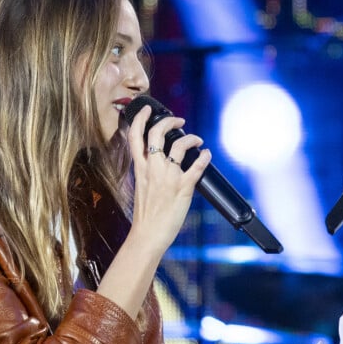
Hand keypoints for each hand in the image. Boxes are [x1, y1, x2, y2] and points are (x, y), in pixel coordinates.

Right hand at [127, 105, 210, 253]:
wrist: (147, 234)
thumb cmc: (145, 214)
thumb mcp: (140, 187)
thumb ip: (146, 171)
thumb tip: (156, 161)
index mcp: (140, 168)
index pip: (135, 136)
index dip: (141, 118)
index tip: (147, 110)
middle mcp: (153, 168)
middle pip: (157, 133)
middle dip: (169, 120)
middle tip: (179, 120)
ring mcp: (168, 176)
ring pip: (179, 145)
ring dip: (191, 138)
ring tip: (197, 140)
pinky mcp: (183, 187)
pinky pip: (197, 166)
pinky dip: (204, 156)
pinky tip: (206, 154)